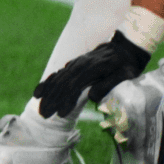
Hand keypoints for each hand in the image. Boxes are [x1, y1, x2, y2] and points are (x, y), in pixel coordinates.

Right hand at [33, 31, 149, 117]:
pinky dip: (46, 84)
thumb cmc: (126, 65)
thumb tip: (91, 97)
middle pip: (61, 84)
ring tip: (40, 109)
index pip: (74, 86)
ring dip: (47, 95)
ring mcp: (74, 64)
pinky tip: (38, 93)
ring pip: (57, 80)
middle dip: (52, 100)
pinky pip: (56, 75)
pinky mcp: (72, 65)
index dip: (66, 101)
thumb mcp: (124, 76)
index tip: (61, 114)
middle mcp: (79, 65)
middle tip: (44, 115)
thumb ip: (108, 85)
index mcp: (91, 68)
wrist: (123, 48)